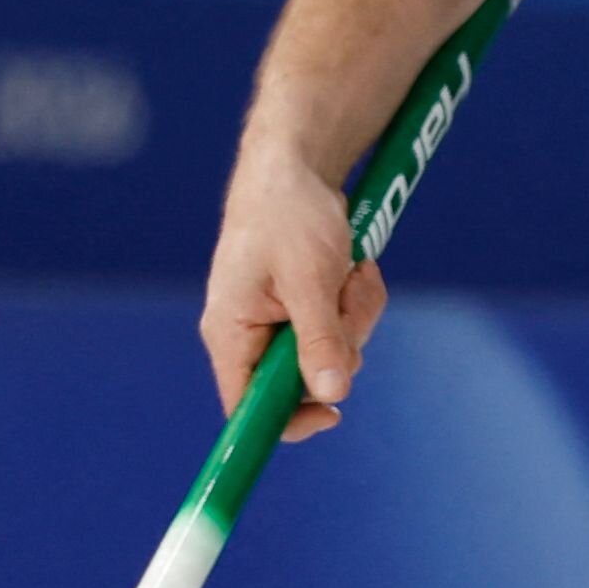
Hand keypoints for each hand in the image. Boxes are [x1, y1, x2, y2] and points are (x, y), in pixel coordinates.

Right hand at [201, 132, 384, 446]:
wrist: (298, 166)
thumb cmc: (289, 214)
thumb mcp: (309, 279)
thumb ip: (319, 339)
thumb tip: (331, 395)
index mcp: (231, 333)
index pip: (245, 407)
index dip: (287, 421)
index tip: (333, 415)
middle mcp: (251, 334)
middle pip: (306, 380)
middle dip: (341, 339)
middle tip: (345, 294)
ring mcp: (280, 322)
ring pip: (336, 351)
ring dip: (356, 312)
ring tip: (348, 268)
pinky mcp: (306, 307)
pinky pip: (345, 324)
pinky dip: (357, 297)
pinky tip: (353, 265)